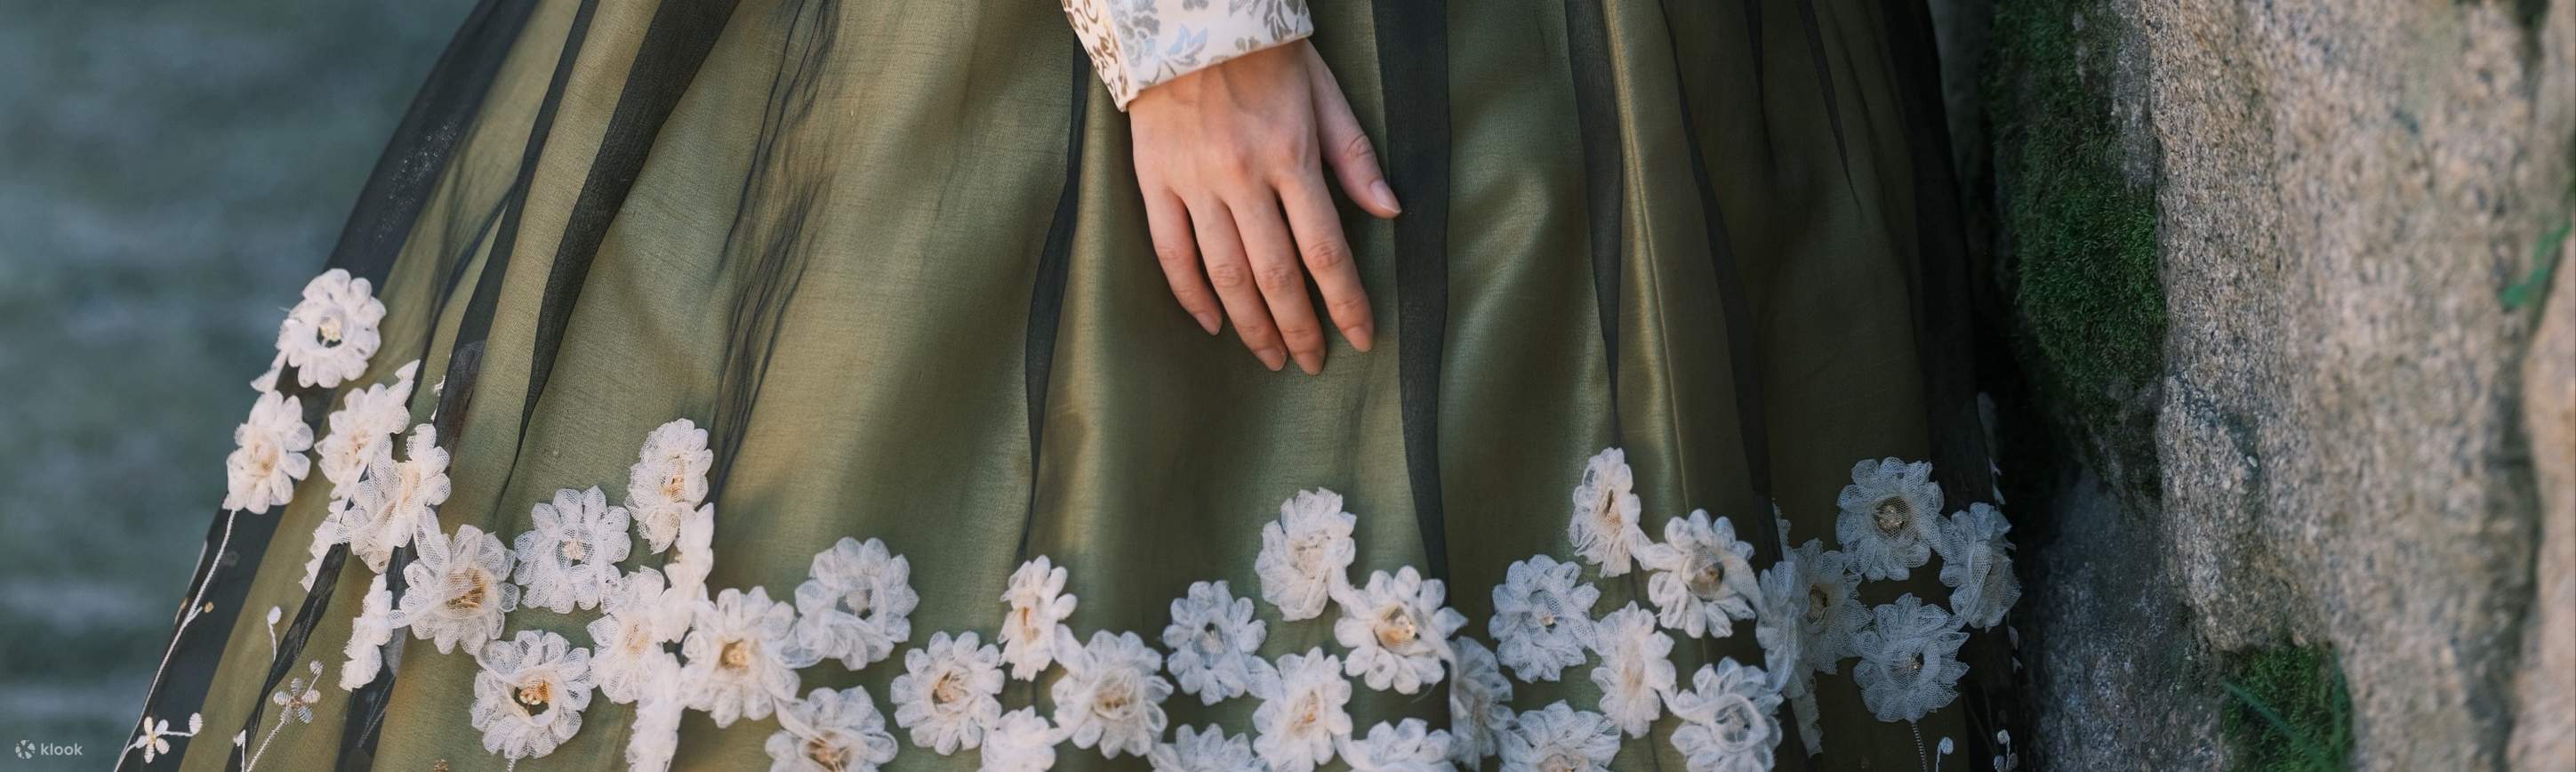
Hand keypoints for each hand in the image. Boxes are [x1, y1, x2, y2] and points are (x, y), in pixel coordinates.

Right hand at [1128, 40, 1401, 373]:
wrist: (1186, 15)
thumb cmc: (1264, 54)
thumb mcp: (1323, 92)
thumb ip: (1353, 155)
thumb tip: (1390, 211)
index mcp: (1291, 156)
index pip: (1326, 250)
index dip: (1346, 302)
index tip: (1361, 338)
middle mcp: (1242, 177)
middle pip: (1276, 275)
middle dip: (1300, 329)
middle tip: (1313, 363)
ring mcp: (1194, 182)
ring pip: (1224, 273)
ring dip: (1251, 325)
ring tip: (1272, 356)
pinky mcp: (1154, 180)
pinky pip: (1170, 251)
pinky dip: (1191, 294)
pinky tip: (1213, 323)